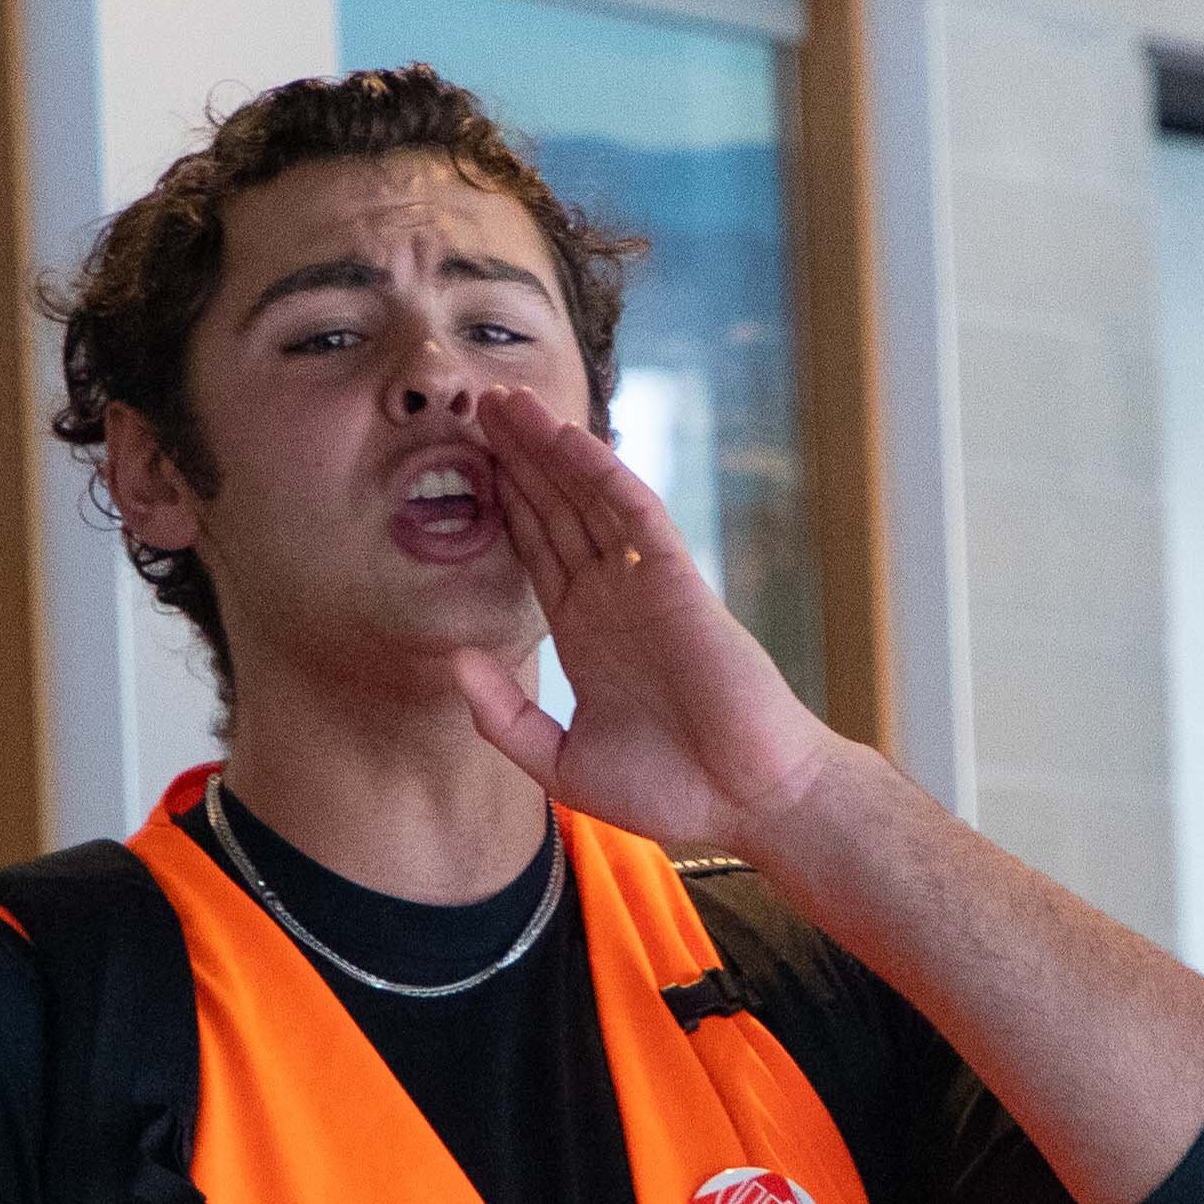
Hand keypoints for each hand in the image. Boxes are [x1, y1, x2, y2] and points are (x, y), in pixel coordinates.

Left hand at [448, 382, 851, 853]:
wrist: (748, 801)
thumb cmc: (672, 791)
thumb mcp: (561, 765)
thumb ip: (505, 718)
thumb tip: (455, 660)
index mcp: (584, 634)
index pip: (535, 551)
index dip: (502, 506)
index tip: (465, 464)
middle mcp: (611, 597)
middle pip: (553, 510)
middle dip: (516, 459)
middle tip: (476, 403)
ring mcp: (643, 584)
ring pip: (586, 499)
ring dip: (547, 449)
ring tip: (505, 401)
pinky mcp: (677, 580)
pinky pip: (634, 513)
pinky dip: (601, 473)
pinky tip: (567, 439)